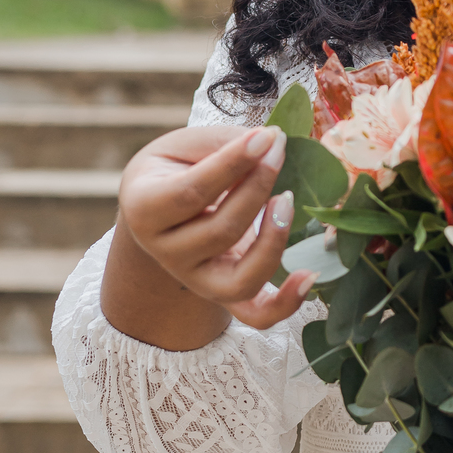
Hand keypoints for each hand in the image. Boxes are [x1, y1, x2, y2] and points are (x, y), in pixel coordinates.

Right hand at [107, 124, 316, 340]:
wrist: (162, 209)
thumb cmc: (176, 169)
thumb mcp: (184, 146)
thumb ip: (221, 143)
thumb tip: (269, 144)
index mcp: (143, 209)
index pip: (191, 192)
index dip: (233, 164)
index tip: (268, 137)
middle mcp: (165, 253)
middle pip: (221, 231)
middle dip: (258, 186)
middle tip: (279, 149)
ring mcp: (196, 280)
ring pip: (241, 278)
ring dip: (274, 239)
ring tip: (288, 199)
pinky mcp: (224, 296)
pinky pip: (255, 315)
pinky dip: (285, 304)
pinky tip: (310, 275)